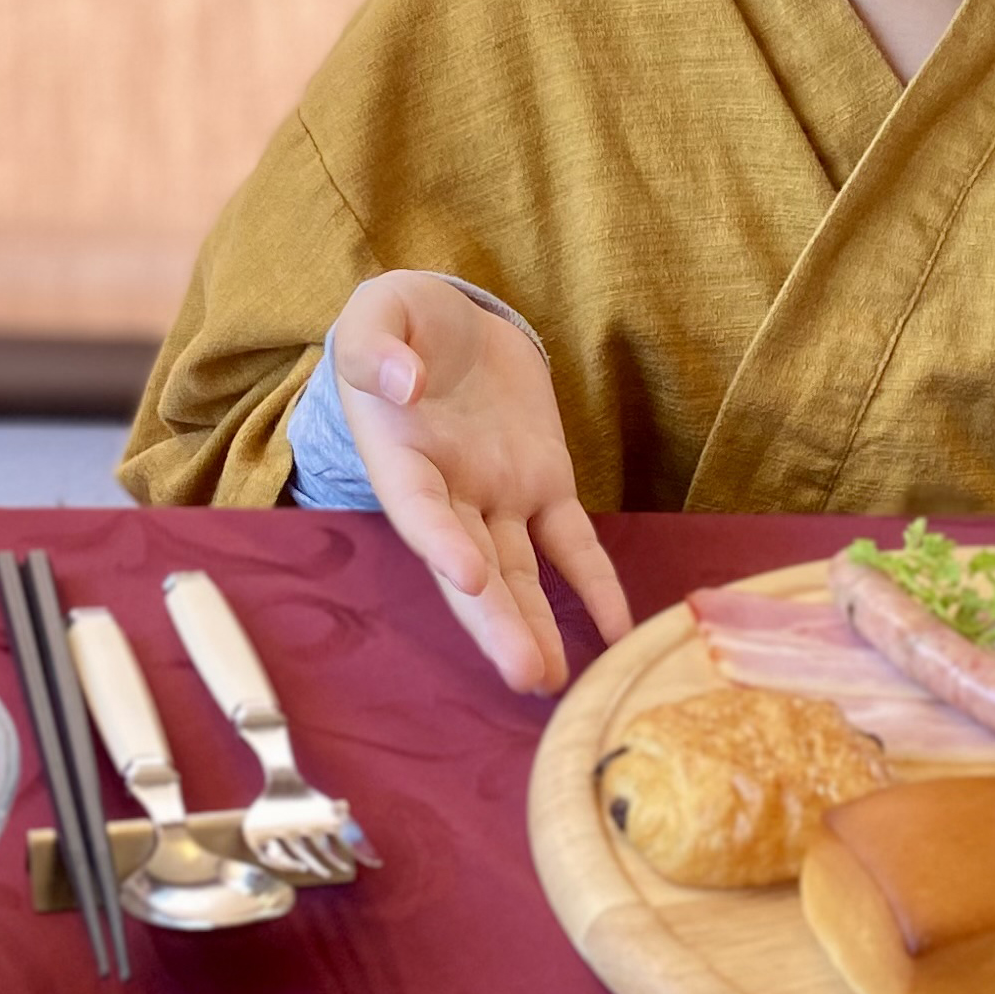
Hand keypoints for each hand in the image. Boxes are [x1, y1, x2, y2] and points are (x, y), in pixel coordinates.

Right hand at [329, 271, 631, 693]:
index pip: (419, 508)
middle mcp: (448, 492)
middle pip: (471, 565)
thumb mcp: (378, 312)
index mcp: (400, 456)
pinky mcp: (544, 483)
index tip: (470, 575)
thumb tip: (402, 382)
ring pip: (519, 571)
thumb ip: (377, 344)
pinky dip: (595, 583)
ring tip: (550, 681)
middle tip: (522, 674)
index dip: (440, 543)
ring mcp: (498, 495)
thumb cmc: (400, 321)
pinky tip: (617, 630)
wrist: (450, 322)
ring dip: (534, 625)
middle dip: (494, 622)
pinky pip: (573, 542)